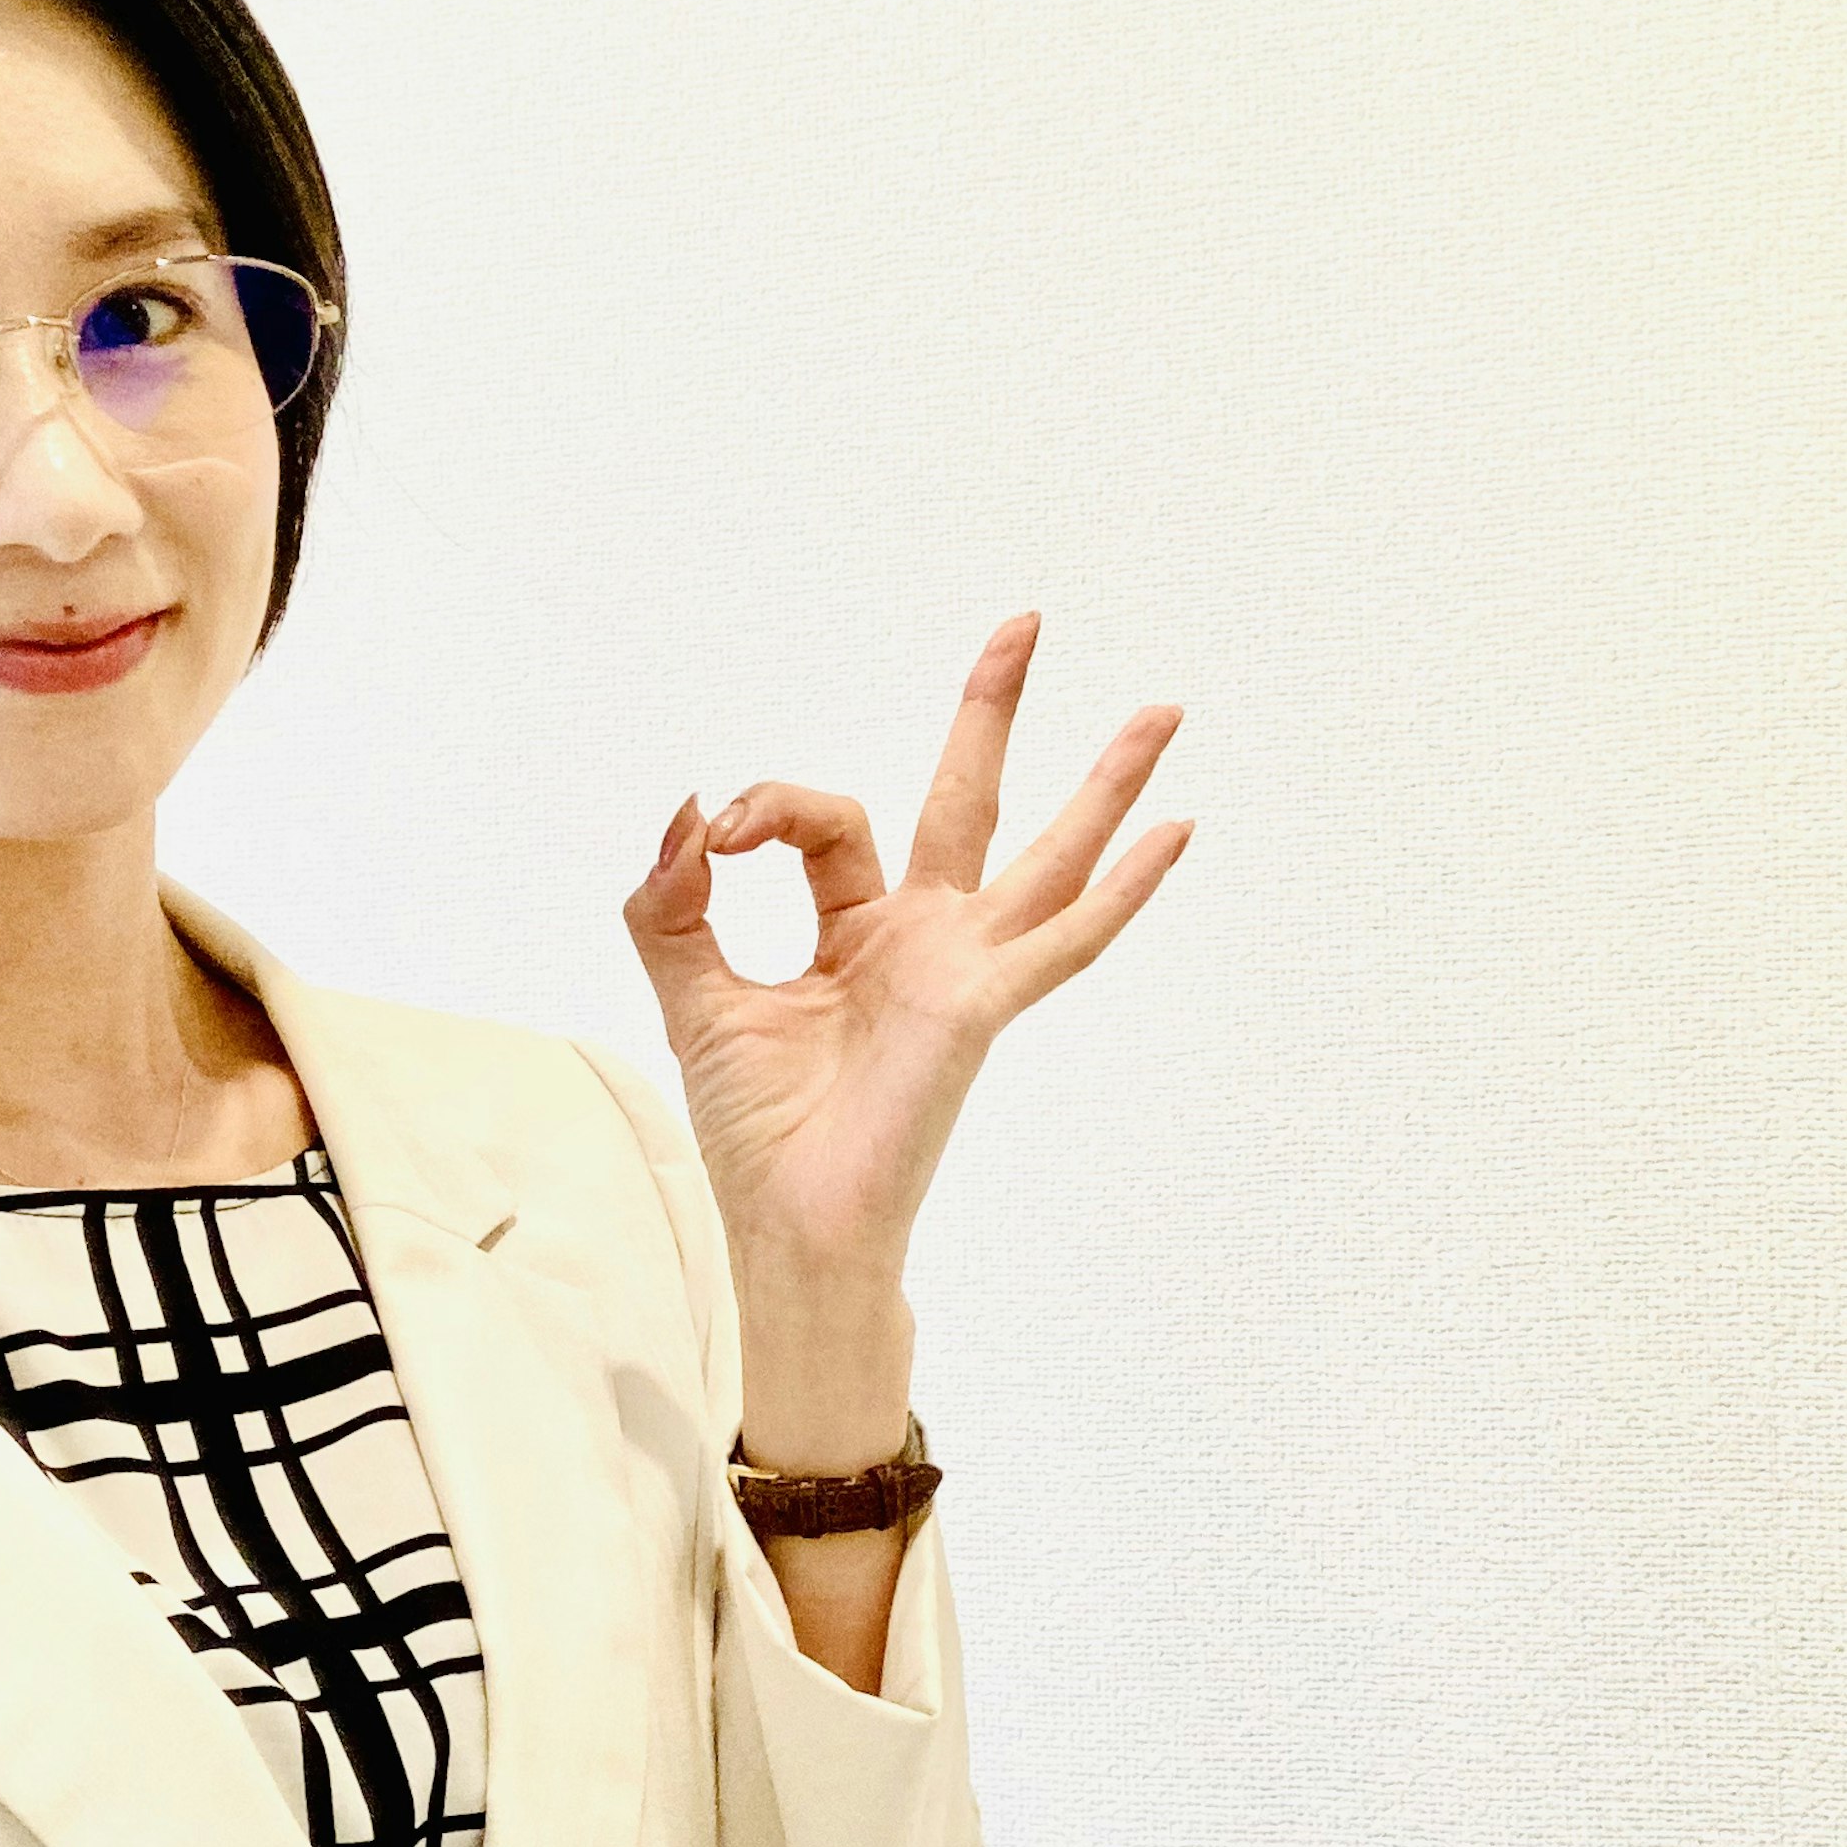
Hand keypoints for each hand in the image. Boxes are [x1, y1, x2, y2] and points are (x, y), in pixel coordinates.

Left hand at [619, 612, 1190, 1286]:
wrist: (790, 1224)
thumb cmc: (757, 1131)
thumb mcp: (691, 993)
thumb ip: (671, 902)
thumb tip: (687, 813)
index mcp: (859, 933)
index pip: (826, 821)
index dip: (765, 807)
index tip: (712, 837)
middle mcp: (924, 940)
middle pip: (968, 799)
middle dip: (992, 710)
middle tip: (1024, 622)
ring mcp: (963, 970)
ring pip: (1046, 855)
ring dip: (1105, 783)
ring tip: (1162, 712)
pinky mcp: (979, 1005)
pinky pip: (1064, 940)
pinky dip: (1123, 890)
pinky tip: (1176, 836)